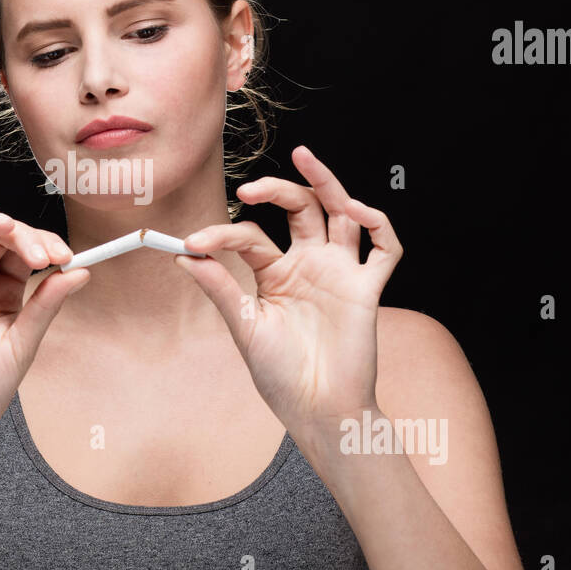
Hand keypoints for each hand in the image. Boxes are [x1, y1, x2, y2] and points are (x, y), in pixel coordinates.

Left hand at [175, 146, 402, 437]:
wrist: (318, 411)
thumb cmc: (282, 376)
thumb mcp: (245, 327)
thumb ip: (221, 288)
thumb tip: (184, 256)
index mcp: (277, 274)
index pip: (251, 236)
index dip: (222, 235)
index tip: (193, 244)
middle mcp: (310, 265)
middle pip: (301, 208)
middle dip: (279, 188)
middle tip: (250, 188)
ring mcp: (340, 274)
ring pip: (341, 213)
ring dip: (327, 182)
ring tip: (305, 158)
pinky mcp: (367, 289)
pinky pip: (385, 249)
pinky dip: (377, 224)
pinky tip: (355, 212)